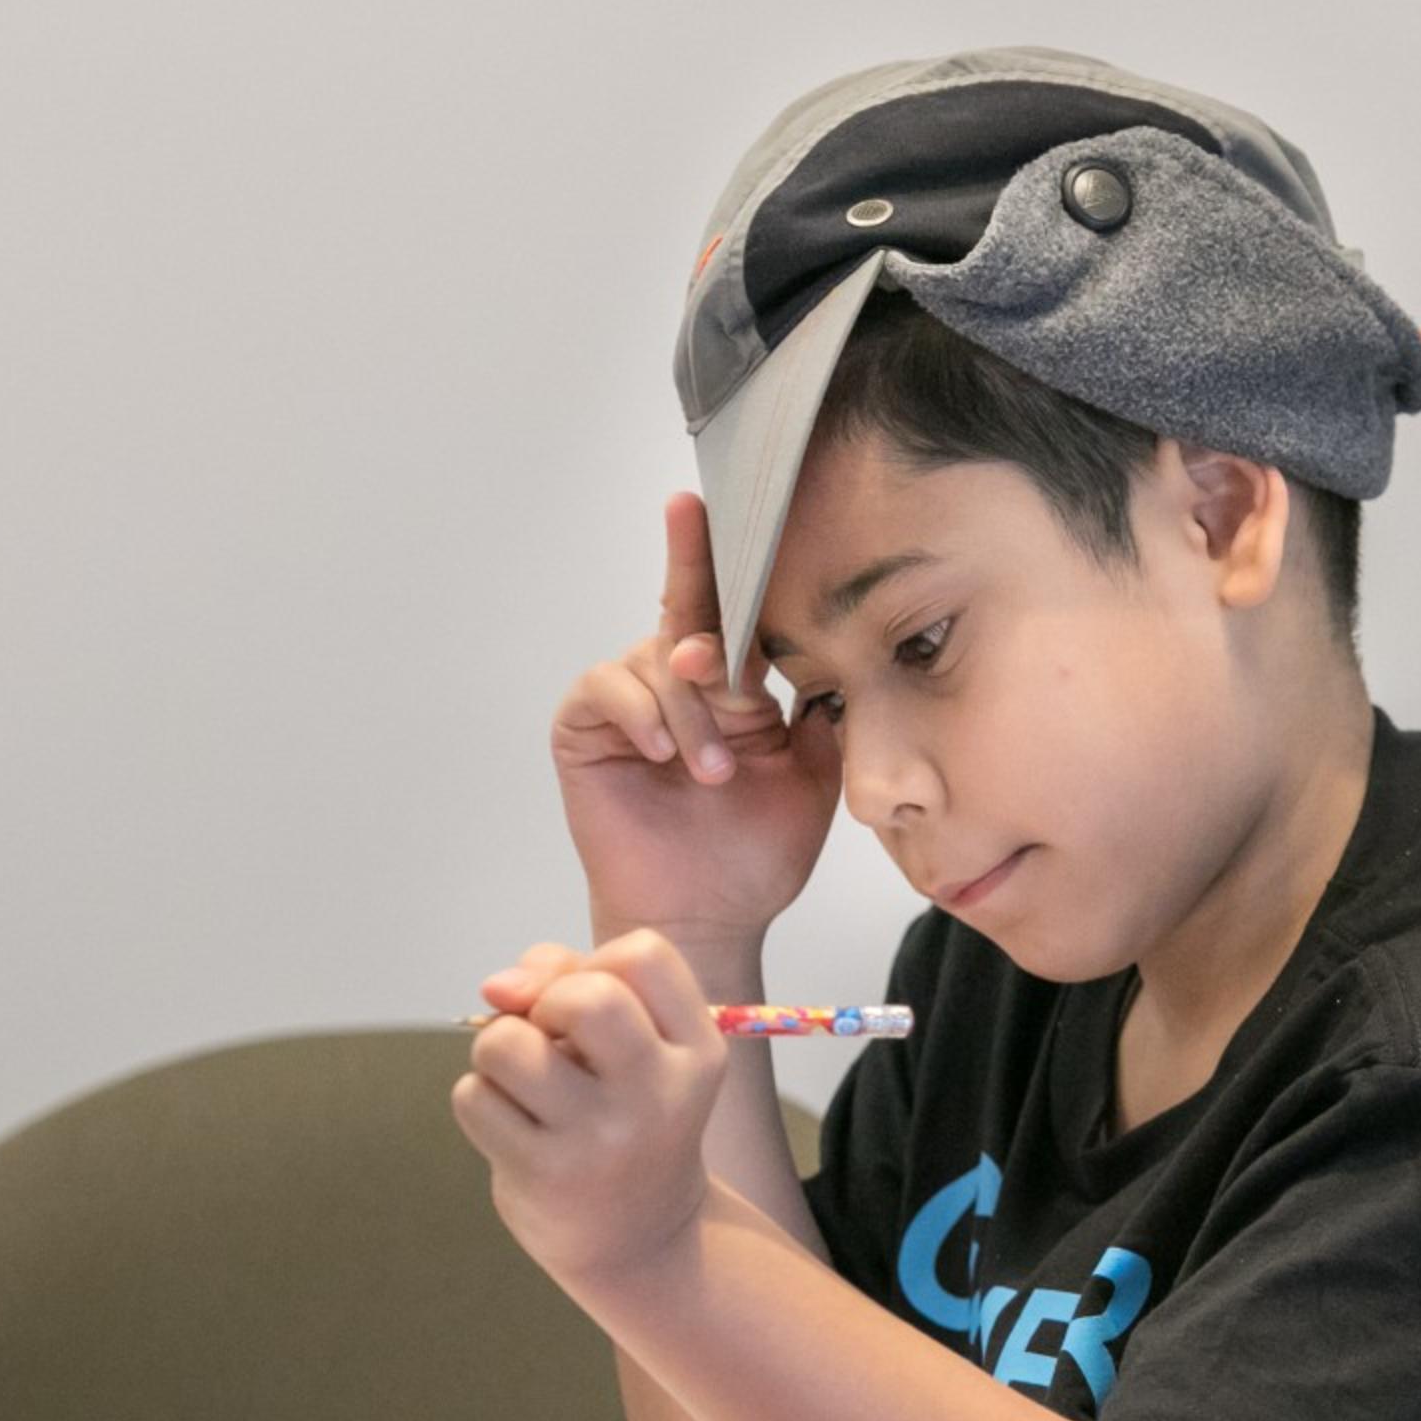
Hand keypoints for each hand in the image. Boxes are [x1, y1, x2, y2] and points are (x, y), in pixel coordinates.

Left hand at [451, 928, 726, 1279]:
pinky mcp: (544, 1175)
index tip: (591, 1011)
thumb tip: (496, 986)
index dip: (596, 966)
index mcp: (698, 1051)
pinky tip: (512, 1126)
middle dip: (543, 1001)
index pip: (643, 954)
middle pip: (584, 995)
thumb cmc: (624, 1115)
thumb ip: (570, 979)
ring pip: (508, 1043)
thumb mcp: (633, 1045)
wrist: (638, 1237)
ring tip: (522, 1081)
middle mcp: (660, 1093)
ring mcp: (602, 1138)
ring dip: (497, 1049)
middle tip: (549, 1039)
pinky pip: (474, 1097)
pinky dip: (480, 1100)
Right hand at [551, 490, 840, 944]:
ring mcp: (630, 698)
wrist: (710, 917)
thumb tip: (837, 652)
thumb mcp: (813, 774)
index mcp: (734, 682)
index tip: (723, 504)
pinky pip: (607, 687)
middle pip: (689, 608)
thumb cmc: (756, 853)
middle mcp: (678, 677)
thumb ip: (820, 711)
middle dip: (712, 625)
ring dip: (692, 715)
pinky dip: (642, 714)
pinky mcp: (584, 725)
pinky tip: (664, 752)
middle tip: (735, 684)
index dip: (729, 558)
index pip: (733, 605)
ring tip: (710, 774)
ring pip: (658, 660)